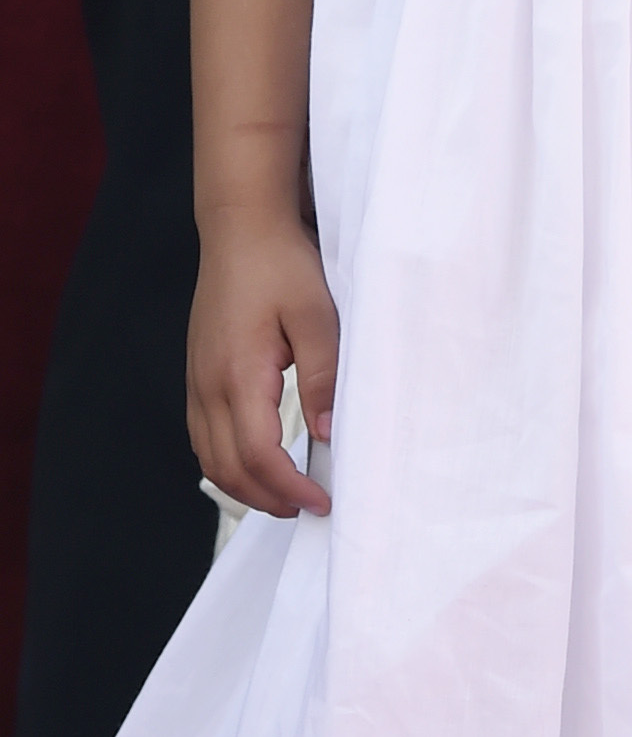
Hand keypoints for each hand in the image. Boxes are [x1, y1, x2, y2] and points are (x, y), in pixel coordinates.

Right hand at [189, 216, 337, 514]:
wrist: (241, 228)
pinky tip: (258, 462)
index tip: (323, 502)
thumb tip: (328, 434)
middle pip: (227, 469)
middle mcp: (207, 386)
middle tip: (309, 508)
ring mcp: (196, 381)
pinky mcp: (197, 373)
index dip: (290, 489)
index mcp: (237, 376)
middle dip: (267, 499)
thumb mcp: (318, 317)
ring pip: (209, 457)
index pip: (258, 456)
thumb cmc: (282, 265)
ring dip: (245, 486)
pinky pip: (203, 435)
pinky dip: (228, 462)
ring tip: (287, 495)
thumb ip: (324, 377)